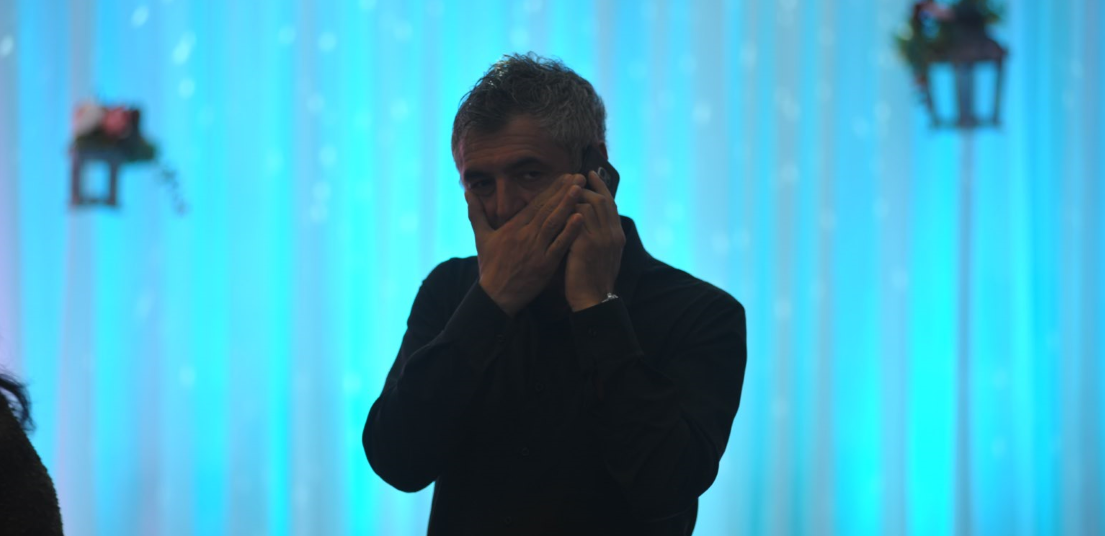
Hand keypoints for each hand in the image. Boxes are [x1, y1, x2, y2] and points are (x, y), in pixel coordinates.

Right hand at [467, 175, 586, 315]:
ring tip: (581, 190)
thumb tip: (467, 193)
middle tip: (578, 177)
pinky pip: (559, 245)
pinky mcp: (545, 265)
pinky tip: (580, 218)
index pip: (535, 203)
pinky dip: (570, 231)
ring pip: (554, 223)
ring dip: (568, 204)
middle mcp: (525, 235)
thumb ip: (476, 213)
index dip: (551, 189)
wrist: (495, 296)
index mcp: (513, 227)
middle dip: (564, 191)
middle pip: (547, 208)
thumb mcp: (481, 238)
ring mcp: (536, 249)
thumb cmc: (490, 267)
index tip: (564, 177)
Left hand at [565, 171, 624, 311]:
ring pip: (588, 206)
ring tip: (561, 193)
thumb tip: (588, 220)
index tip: (589, 174)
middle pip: (600, 200)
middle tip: (572, 178)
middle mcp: (612, 234)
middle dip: (585, 187)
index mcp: (617, 236)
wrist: (593, 301)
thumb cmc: (594, 280)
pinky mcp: (586, 245)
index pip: (610, 203)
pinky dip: (566, 212)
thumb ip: (600, 236)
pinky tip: (555, 210)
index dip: (600, 186)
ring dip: (573, 198)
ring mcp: (601, 239)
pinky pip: (576, 220)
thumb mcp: (603, 255)